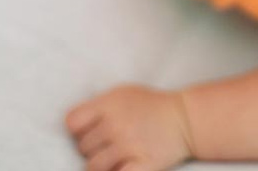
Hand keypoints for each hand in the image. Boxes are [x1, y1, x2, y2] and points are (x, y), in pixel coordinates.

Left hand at [65, 85, 193, 170]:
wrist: (185, 119)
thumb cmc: (151, 105)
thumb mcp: (123, 93)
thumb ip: (98, 106)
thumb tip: (73, 127)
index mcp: (110, 104)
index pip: (72, 122)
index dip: (78, 130)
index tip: (88, 131)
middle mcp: (116, 124)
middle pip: (82, 147)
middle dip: (93, 148)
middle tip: (109, 144)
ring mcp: (128, 146)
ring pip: (93, 167)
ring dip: (101, 165)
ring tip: (114, 158)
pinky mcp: (142, 164)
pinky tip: (122, 166)